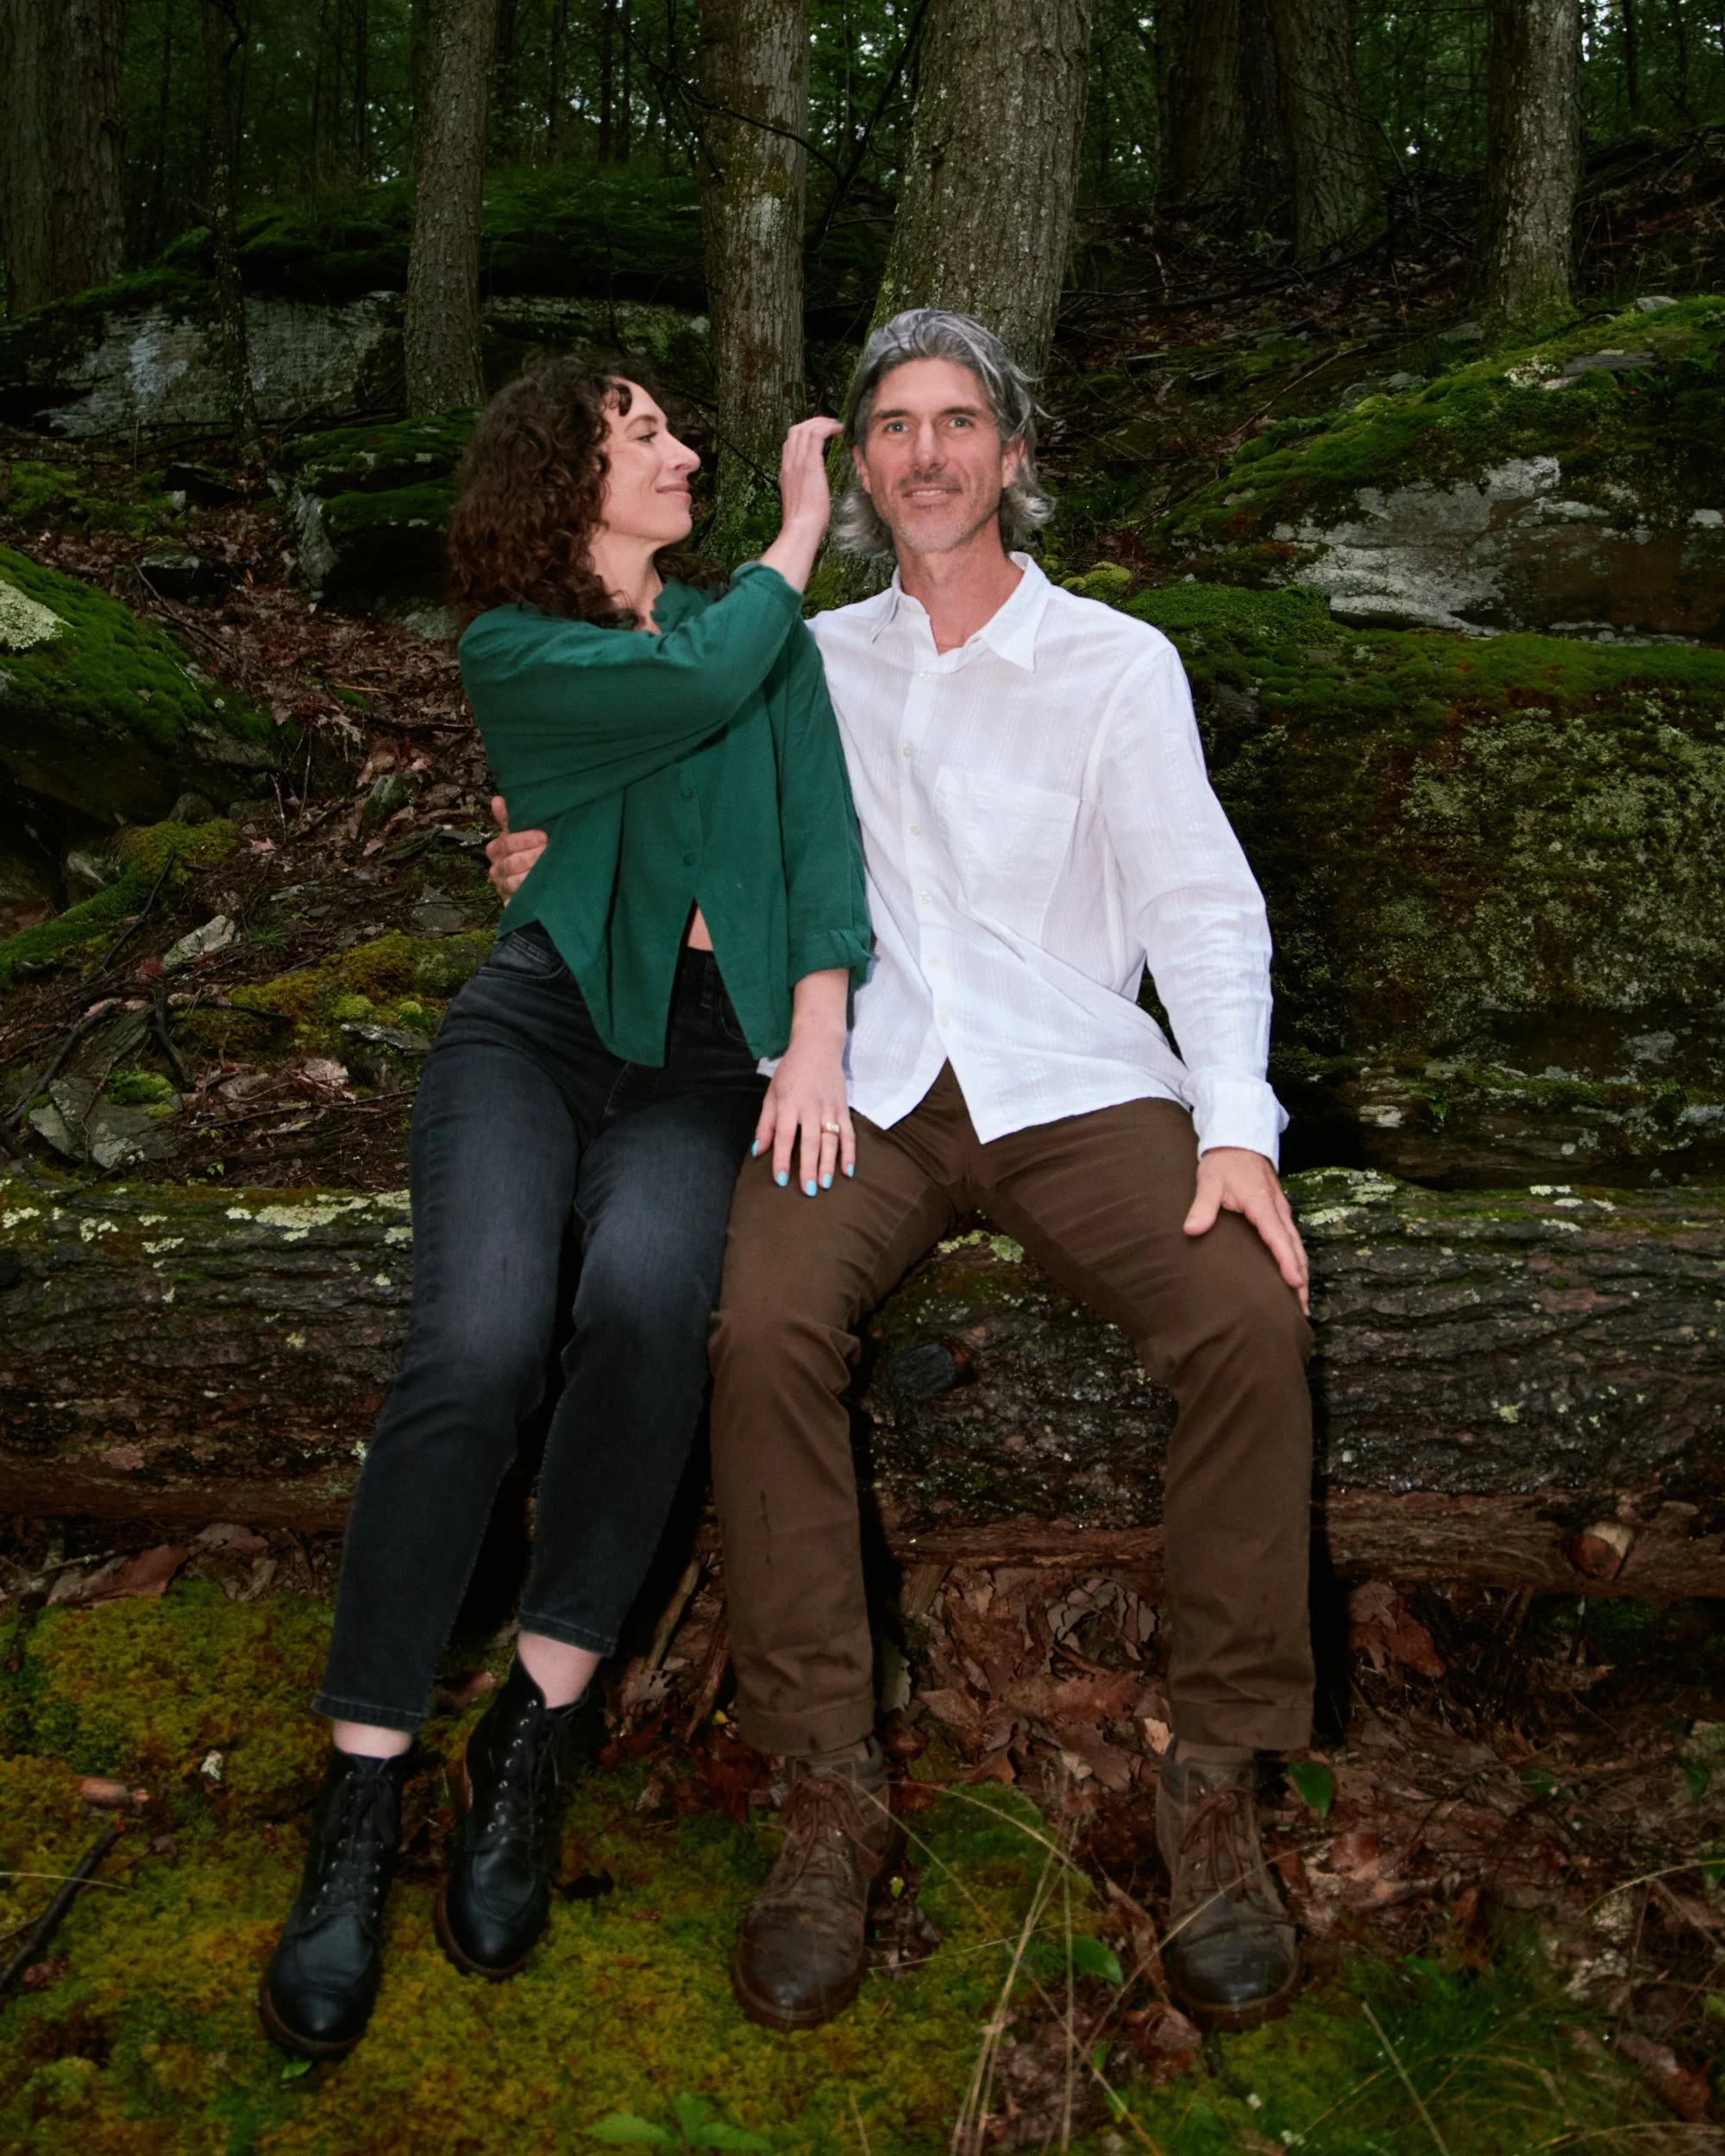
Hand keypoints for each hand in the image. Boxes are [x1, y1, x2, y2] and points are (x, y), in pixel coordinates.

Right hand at [486, 795, 547, 901]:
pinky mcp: (510, 903)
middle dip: (531, 856)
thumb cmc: (530, 849)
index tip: (543, 836)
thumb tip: (498, 800)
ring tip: (548, 868)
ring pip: (513, 882)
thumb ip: (510, 818)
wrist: (538, 879)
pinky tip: (541, 888)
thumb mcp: (522, 831)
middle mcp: (496, 869)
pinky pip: (517, 900)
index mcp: (496, 849)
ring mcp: (503, 887)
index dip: (525, 839)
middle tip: (548, 851)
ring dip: (532, 874)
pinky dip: (529, 894)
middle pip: (511, 863)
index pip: (506, 843)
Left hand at [753, 967, 853, 1194]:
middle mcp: (810, 1107)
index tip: (780, 1179)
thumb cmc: (791, 1072)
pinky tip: (847, 1170)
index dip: (782, 1158)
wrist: (818, 1046)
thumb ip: (765, 1124)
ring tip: (825, 1185)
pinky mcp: (843, 1107)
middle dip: (809, 1167)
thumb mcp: (772, 1094)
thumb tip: (759, 1150)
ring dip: (829, 1164)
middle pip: (810, 1142)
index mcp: (789, 1104)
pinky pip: (848, 1133)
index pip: (785, 1136)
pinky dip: (849, 1152)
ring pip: (831, 1140)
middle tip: (807, 1191)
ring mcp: (829, 1107)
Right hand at [759, 416, 844, 592]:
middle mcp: (789, 463)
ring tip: (835, 425)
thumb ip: (805, 490)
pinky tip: (838, 430)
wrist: (801, 528)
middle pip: (796, 430)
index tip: (820, 434)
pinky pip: (816, 435)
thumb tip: (813, 490)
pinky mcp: (809, 464)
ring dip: (822, 422)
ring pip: (805, 429)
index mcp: (786, 472)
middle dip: (813, 423)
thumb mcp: (801, 502)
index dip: (805, 433)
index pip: (791, 443)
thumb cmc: (805, 523)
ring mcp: (797, 462)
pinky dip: (828, 427)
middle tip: (829, 424)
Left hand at [1183, 1146, 1309, 1314]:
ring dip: (1301, 1271)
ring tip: (1301, 1301)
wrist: (1237, 1141)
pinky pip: (1292, 1239)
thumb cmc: (1222, 1162)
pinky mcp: (1279, 1212)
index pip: (1278, 1237)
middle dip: (1301, 1277)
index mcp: (1262, 1204)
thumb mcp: (1209, 1180)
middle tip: (1302, 1308)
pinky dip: (1296, 1259)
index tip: (1295, 1284)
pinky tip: (1294, 1276)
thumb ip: (1202, 1206)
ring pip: (1297, 1245)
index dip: (1286, 1261)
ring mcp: (1281, 1211)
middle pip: (1295, 1247)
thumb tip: (1192, 1230)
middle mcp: (1278, 1209)